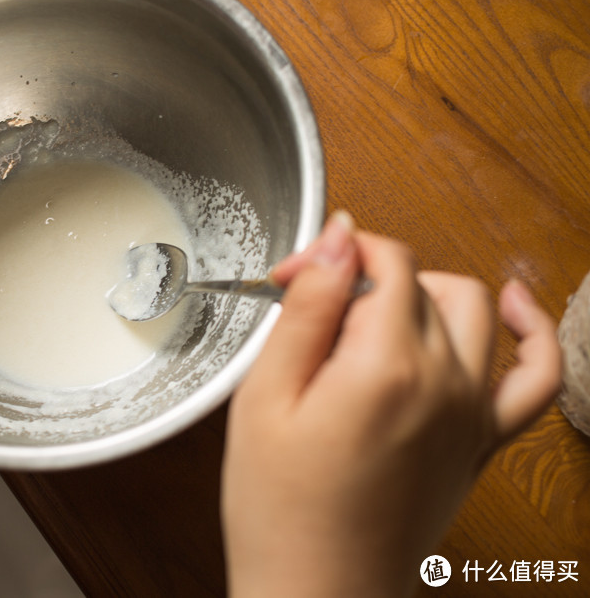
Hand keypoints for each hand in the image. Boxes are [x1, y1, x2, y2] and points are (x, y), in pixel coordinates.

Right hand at [221, 213, 560, 596]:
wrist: (319, 592)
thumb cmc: (281, 510)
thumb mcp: (265, 398)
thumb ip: (308, 310)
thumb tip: (336, 239)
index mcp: (385, 366)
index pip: (380, 261)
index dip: (331, 255)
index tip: (295, 276)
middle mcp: (444, 381)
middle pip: (416, 282)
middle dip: (360, 275)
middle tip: (310, 304)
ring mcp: (472, 413)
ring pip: (471, 306)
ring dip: (424, 288)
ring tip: (374, 306)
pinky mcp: (482, 442)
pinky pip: (536, 378)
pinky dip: (534, 333)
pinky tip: (516, 308)